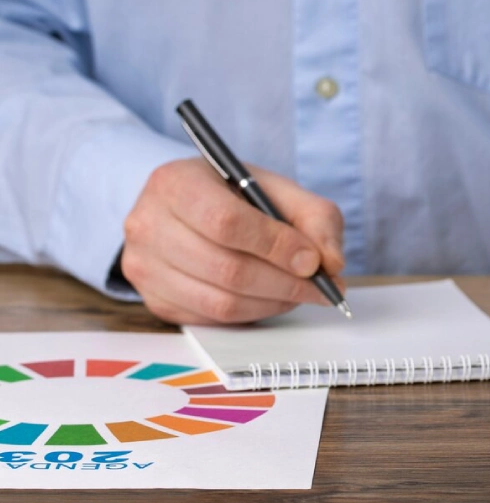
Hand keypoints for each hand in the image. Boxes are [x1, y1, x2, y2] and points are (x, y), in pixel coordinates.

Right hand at [121, 158, 345, 324]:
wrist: (187, 207)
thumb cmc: (235, 195)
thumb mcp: (278, 189)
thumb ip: (315, 218)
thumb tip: (331, 263)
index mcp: (175, 183)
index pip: (226, 222)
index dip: (275, 246)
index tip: (312, 261)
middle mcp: (148, 224)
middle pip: (225, 268)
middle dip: (284, 282)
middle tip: (321, 287)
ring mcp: (143, 266)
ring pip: (220, 301)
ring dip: (274, 302)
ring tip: (302, 292)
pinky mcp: (154, 300)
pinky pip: (212, 319)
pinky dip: (253, 313)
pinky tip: (272, 297)